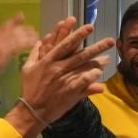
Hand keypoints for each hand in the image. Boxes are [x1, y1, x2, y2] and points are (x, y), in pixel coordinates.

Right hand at [0, 13, 38, 91]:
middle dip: (23, 28)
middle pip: (11, 29)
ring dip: (28, 35)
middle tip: (32, 28)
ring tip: (36, 35)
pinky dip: (27, 43)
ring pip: (16, 36)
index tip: (21, 16)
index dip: (13, 21)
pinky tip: (34, 43)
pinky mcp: (4, 52)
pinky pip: (18, 45)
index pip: (2, 26)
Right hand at [9, 17, 113, 137]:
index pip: (66, 44)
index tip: (90, 27)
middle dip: (97, 47)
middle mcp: (58, 68)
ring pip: (84, 67)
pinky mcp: (69, 92)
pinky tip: (99, 73)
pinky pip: (83, 82)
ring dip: (98, 62)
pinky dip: (91, 77)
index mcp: (49, 60)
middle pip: (81, 54)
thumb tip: (39, 41)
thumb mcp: (27, 68)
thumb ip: (35, 53)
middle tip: (110, 41)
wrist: (32, 110)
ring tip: (109, 57)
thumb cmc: (29, 88)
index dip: (79, 34)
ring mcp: (65, 80)